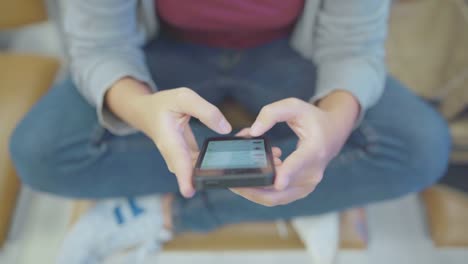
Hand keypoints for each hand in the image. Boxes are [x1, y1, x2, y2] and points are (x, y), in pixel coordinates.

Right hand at [106, 80, 231, 197]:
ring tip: (231, 169)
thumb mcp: (184, 98)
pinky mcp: (186, 159)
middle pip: (188, 173)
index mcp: (168, 139)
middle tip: (227, 181)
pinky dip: (213, 163)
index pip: (178, 161)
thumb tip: (225, 129)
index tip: (189, 192)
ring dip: (213, 171)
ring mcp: (179, 159)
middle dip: (206, 178)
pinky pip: (200, 166)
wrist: (147, 113)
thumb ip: (206, 111)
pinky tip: (226, 159)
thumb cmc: (164, 104)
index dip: (183, 178)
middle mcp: (173, 154)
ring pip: (196, 171)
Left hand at [232, 95, 357, 205]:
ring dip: (253, 188)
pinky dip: (260, 187)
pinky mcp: (299, 191)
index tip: (277, 182)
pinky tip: (254, 170)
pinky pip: (275, 197)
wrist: (333, 133)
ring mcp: (307, 186)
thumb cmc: (313, 119)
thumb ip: (271, 114)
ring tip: (238, 173)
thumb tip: (252, 132)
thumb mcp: (294, 106)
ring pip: (274, 198)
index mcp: (314, 150)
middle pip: (280, 190)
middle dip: (253, 188)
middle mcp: (313, 173)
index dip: (287, 174)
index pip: (300, 164)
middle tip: (230, 182)